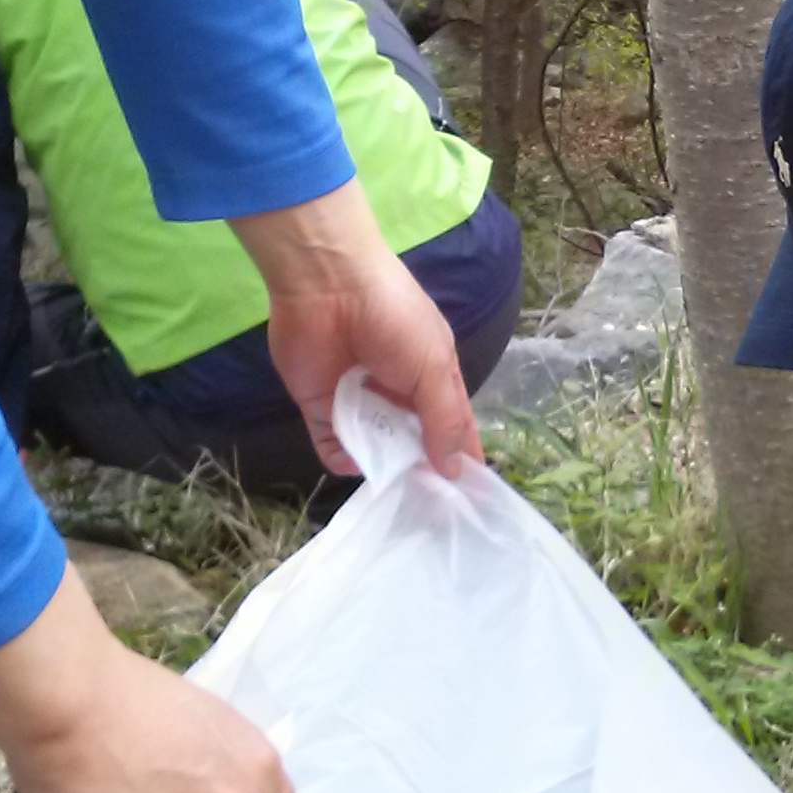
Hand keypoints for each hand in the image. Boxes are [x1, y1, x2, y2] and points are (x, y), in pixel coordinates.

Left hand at [234, 181, 480, 476]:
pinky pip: (332, 444)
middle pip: (413, 443)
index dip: (462, 458)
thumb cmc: (394, 320)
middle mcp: (397, 393)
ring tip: (391, 492)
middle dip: (420, 471)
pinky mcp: (319, 406)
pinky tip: (352, 461)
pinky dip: (341, 458)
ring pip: (374, 448)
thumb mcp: (433, 367)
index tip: (472, 498)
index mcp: (432, 376)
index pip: (453, 426)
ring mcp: (357, 400)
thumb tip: (455, 470)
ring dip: (382, 468)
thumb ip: (445, 420)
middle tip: (428, 508)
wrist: (328, 285)